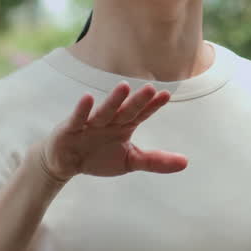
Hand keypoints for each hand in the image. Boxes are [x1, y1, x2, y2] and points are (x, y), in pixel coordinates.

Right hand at [39, 83, 186, 181]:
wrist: (64, 163)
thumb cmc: (99, 156)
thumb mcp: (130, 161)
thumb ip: (156, 161)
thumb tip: (186, 163)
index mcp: (124, 125)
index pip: (141, 114)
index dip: (152, 106)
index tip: (166, 95)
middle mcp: (109, 121)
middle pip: (126, 110)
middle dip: (137, 100)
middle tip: (151, 88)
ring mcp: (90, 123)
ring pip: (104, 111)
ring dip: (113, 100)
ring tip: (124, 87)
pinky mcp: (70, 129)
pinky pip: (78, 118)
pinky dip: (82, 110)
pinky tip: (88, 98)